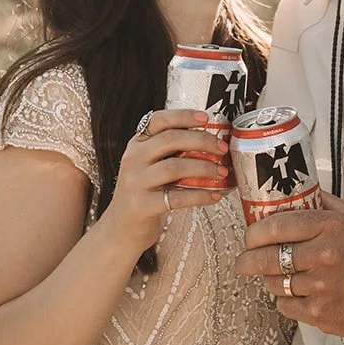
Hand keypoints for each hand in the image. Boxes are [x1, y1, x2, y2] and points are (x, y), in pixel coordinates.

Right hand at [103, 109, 228, 254]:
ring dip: (204, 168)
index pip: (158, 120)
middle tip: (222, 148)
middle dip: (202, 141)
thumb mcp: (149, 167)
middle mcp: (133, 159)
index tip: (206, 118)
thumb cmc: (144, 194)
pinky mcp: (142, 205)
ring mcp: (135, 182)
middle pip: (171, 139)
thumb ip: (169, 153)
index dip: (183, 116)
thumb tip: (209, 142)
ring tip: (222, 172)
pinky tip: (214, 196)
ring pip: (175, 167)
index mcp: (137, 145)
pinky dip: (200, 195)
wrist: (121, 229)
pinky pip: (177, 197)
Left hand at [235, 192, 343, 337]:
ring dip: (270, 279)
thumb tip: (294, 192)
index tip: (250, 236)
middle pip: (268, 256)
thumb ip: (322, 202)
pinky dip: (285, 299)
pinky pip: (285, 305)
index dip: (254, 232)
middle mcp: (323, 255)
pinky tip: (295, 292)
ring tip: (277, 275)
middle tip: (244, 260)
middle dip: (248, 259)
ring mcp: (320, 286)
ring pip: (274, 283)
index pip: (276, 225)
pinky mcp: (319, 312)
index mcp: (329, 227)